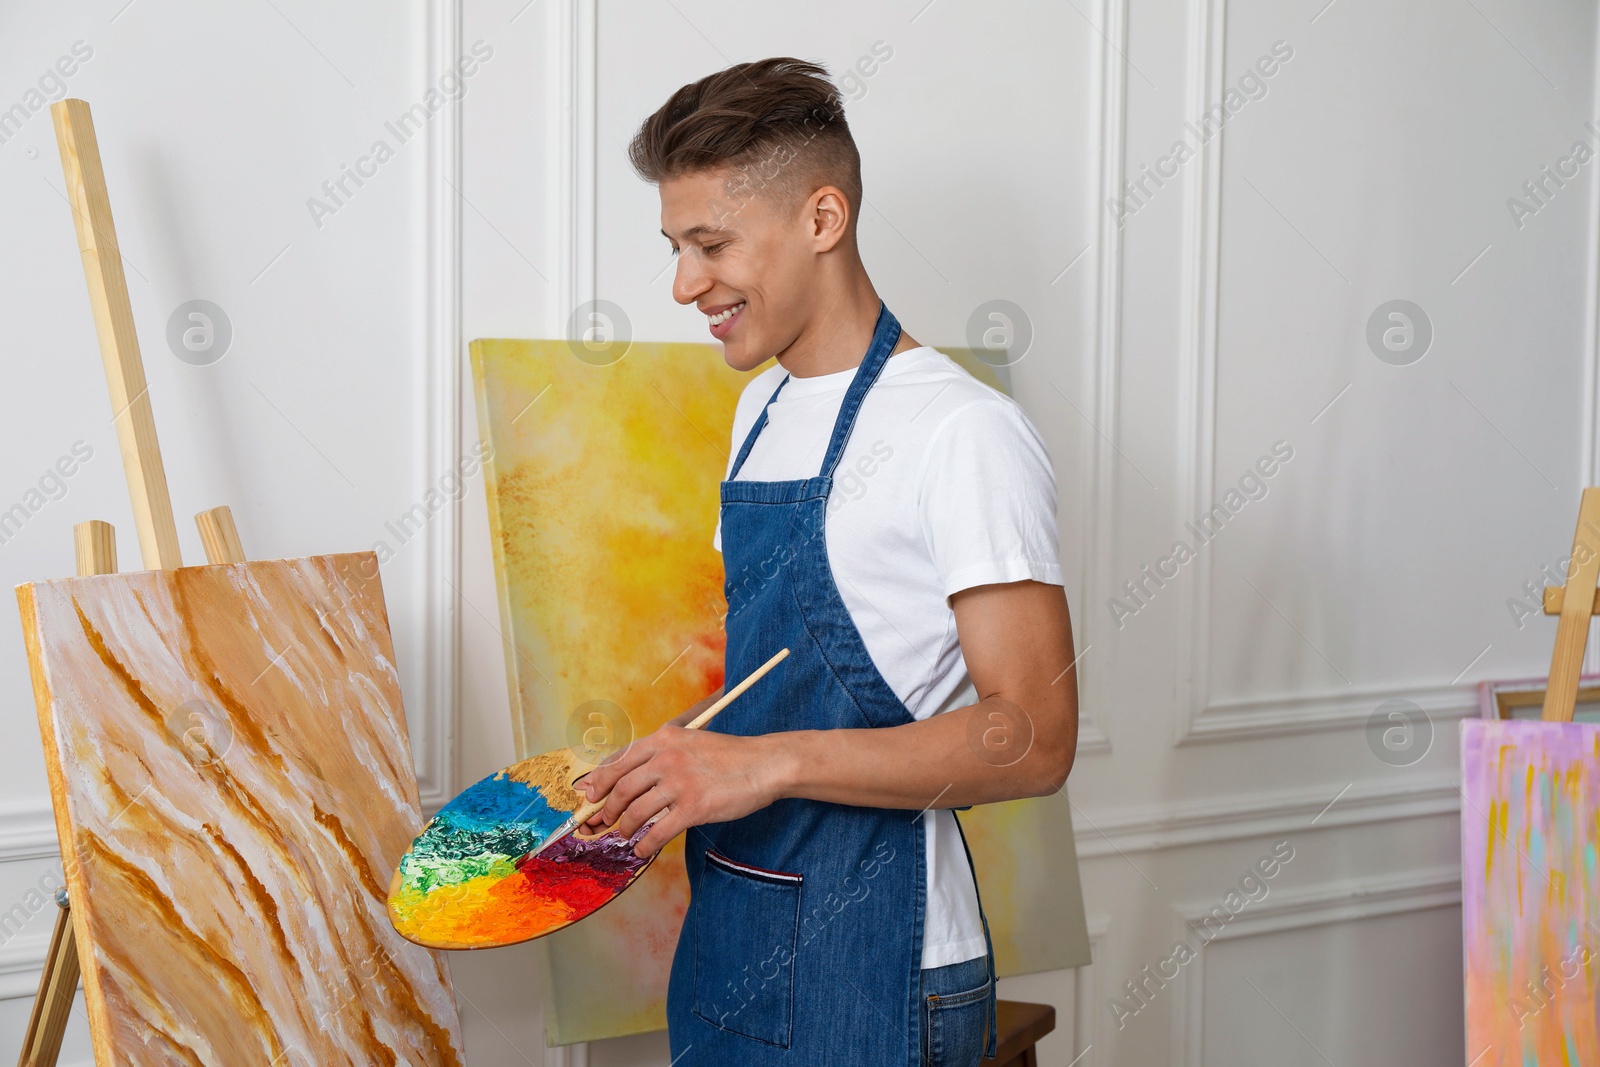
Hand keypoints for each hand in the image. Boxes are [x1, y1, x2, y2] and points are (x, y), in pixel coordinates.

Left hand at [575, 725, 780, 857]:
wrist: (765, 764)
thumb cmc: (730, 755)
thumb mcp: (691, 741)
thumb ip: (663, 753)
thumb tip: (632, 776)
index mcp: (664, 737)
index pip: (619, 760)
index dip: (598, 781)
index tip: (590, 796)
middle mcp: (667, 757)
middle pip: (621, 787)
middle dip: (608, 809)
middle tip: (604, 821)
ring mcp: (679, 782)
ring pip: (635, 811)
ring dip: (625, 828)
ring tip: (626, 835)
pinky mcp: (693, 807)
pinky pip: (657, 832)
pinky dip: (645, 845)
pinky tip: (643, 850)